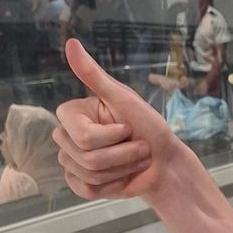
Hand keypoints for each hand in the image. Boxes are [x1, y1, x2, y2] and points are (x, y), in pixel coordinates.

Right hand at [53, 38, 194, 200]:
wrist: (165, 161)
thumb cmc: (148, 127)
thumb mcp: (123, 98)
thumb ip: (94, 75)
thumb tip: (71, 43)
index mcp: (73, 114)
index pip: (81, 135)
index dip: (110, 136)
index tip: (127, 128)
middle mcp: (67, 136)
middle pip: (84, 156)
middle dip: (122, 154)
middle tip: (138, 146)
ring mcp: (72, 161)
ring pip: (88, 174)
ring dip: (123, 168)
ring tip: (135, 160)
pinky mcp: (81, 183)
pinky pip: (86, 189)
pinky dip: (113, 185)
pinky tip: (123, 176)